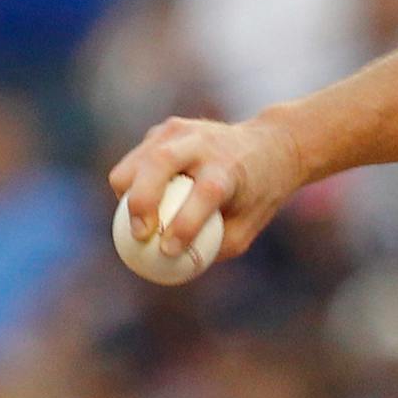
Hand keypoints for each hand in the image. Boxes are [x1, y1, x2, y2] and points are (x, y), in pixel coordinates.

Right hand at [109, 115, 305, 259]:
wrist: (269, 145)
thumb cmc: (255, 195)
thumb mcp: (247, 226)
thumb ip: (212, 247)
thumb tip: (172, 268)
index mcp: (232, 166)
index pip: (207, 191)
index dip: (186, 223)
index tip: (169, 250)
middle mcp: (205, 142)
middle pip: (161, 162)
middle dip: (142, 201)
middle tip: (139, 234)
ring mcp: (182, 131)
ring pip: (137, 162)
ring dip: (127, 195)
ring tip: (138, 222)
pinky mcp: (165, 130)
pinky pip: (135, 161)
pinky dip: (130, 185)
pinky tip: (144, 202)